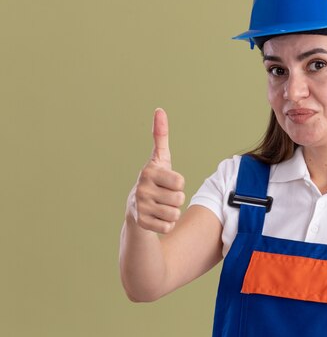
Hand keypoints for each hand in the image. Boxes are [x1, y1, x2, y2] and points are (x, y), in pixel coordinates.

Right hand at [127, 108, 185, 233]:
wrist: (135, 209)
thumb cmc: (155, 180)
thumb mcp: (160, 159)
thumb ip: (161, 136)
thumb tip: (159, 110)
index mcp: (149, 172)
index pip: (180, 182)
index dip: (178, 184)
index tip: (168, 182)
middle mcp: (142, 189)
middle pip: (180, 199)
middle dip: (177, 199)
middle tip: (164, 196)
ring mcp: (140, 207)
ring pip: (175, 214)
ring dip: (172, 212)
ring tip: (160, 206)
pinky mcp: (142, 223)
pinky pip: (168, 226)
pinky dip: (167, 224)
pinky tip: (157, 218)